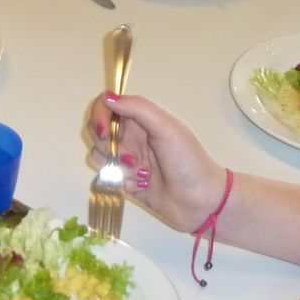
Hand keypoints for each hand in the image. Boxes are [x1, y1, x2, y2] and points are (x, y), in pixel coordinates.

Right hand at [88, 93, 227, 232]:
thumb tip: (107, 97)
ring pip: (99, 155)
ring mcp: (127, 158)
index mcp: (141, 117)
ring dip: (118, 166)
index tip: (104, 133)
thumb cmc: (188, 160)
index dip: (99, 116)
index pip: (106, 105)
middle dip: (108, 146)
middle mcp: (131, 135)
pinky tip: (142, 185)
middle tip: (132, 158)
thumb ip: (137, 108)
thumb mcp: (166, 127)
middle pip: (97, 131)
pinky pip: (106, 176)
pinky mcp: (125, 180)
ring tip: (142, 174)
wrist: (201, 202)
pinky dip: (121, 181)